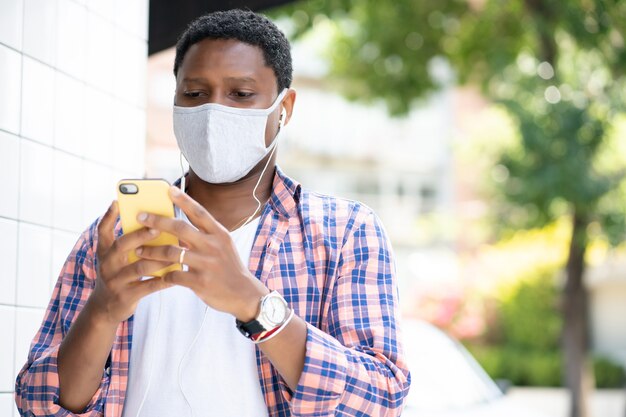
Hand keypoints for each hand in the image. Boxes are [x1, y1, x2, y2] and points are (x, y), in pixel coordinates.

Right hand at [88, 201, 173, 324]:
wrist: (105, 307)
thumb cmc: (117, 275)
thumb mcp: (115, 258)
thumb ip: (128, 242)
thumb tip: (154, 223)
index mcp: (105, 251)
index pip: (103, 230)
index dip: (109, 216)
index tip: (118, 202)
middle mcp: (107, 264)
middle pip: (122, 245)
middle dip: (140, 235)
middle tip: (158, 228)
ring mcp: (115, 281)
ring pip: (139, 267)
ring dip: (160, 259)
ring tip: (177, 252)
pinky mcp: (126, 296)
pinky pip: (148, 286)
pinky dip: (164, 279)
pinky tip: (177, 273)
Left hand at [134, 186, 268, 320]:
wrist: (244, 294)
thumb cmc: (229, 268)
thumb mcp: (223, 247)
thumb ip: (204, 237)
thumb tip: (177, 230)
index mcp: (219, 234)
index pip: (199, 212)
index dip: (184, 200)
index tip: (169, 189)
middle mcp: (213, 246)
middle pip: (180, 228)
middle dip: (157, 221)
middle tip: (140, 217)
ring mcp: (206, 264)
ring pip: (171, 252)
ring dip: (151, 251)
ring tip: (138, 250)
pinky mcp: (200, 282)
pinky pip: (174, 274)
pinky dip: (162, 273)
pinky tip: (156, 274)